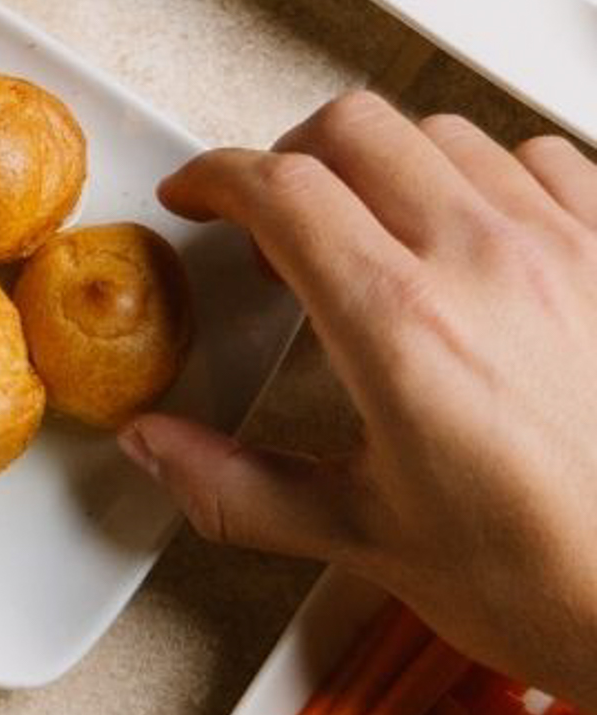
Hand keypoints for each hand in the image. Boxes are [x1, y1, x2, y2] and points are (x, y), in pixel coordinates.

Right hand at [123, 93, 596, 708]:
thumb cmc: (551, 583)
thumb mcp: (365, 540)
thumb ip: (237, 486)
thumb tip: (159, 451)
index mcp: (402, 330)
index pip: (280, 191)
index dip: (217, 177)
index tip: (199, 195)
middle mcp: (489, 265)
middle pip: (358, 131)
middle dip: (294, 159)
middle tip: (276, 217)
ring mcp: (570, 250)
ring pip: (451, 135)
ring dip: (393, 167)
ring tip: (379, 230)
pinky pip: (548, 160)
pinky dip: (495, 177)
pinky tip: (482, 234)